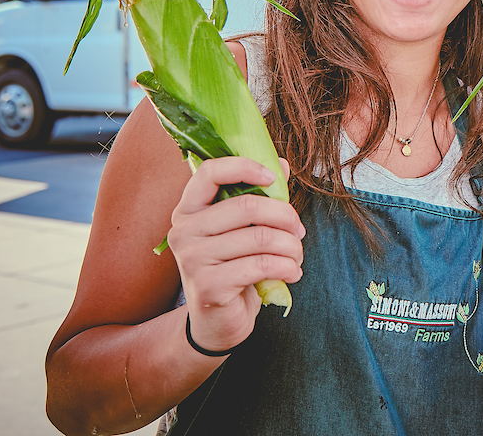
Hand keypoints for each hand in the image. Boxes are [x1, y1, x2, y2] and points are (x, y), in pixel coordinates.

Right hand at [168, 157, 303, 353]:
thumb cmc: (232, 266)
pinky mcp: (209, 286)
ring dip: (292, 247)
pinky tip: (292, 273)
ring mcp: (192, 259)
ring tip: (296, 255)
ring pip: (261, 238)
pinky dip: (288, 268)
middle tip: (298, 231)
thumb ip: (259, 196)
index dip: (244, 167)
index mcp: (189, 209)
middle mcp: (183, 230)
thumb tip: (280, 162)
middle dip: (286, 217)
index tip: (272, 178)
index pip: (209, 172)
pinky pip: (262, 265)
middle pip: (248, 205)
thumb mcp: (243, 229)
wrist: (217, 321)